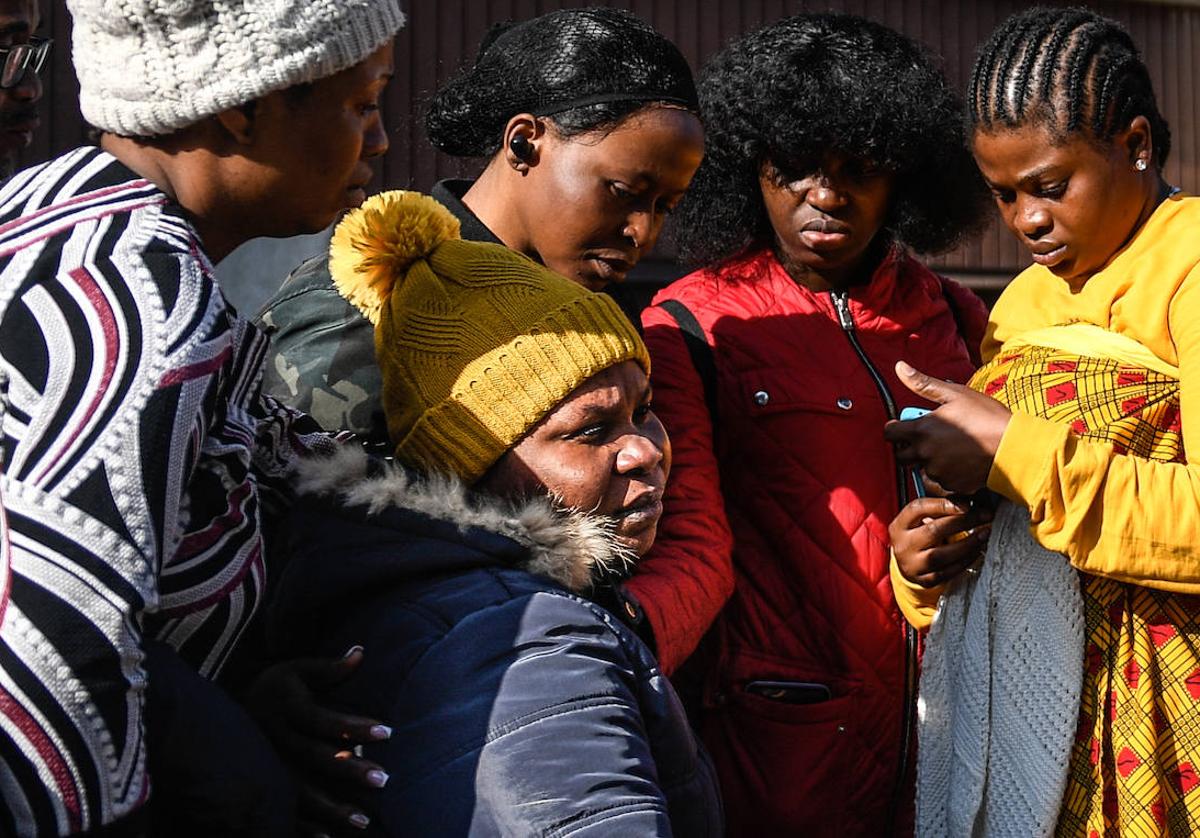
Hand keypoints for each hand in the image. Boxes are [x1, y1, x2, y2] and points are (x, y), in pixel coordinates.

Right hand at [246, 646, 390, 835]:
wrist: (216, 712)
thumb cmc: (272, 689)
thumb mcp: (295, 671)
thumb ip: (328, 667)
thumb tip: (361, 652)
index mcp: (287, 708)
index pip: (324, 719)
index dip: (354, 727)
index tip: (387, 732)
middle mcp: (276, 739)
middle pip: (315, 757)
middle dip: (349, 769)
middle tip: (383, 779)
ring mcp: (266, 766)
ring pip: (299, 791)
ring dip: (331, 808)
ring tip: (363, 820)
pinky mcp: (260, 786)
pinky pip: (280, 810)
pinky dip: (302, 828)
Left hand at [884, 361, 1011, 493]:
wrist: (1014, 446)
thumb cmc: (986, 416)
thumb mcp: (955, 394)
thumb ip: (923, 384)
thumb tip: (900, 367)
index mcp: (922, 430)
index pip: (889, 434)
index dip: (896, 428)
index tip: (906, 426)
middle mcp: (925, 453)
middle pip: (901, 455)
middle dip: (909, 447)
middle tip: (928, 438)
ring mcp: (937, 471)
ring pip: (922, 468)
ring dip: (929, 460)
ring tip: (950, 447)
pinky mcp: (950, 485)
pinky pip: (940, 480)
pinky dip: (946, 472)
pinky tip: (961, 460)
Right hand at [890, 496, 992, 587]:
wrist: (908, 564)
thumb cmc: (919, 536)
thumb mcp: (920, 520)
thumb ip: (938, 509)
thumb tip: (968, 501)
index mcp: (900, 525)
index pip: (917, 509)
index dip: (942, 505)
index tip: (967, 504)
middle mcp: (903, 545)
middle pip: (933, 531)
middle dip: (963, 522)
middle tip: (985, 516)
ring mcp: (913, 565)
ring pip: (942, 555)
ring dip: (968, 543)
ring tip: (984, 534)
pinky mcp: (925, 580)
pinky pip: (948, 572)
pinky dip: (965, 561)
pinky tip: (977, 551)